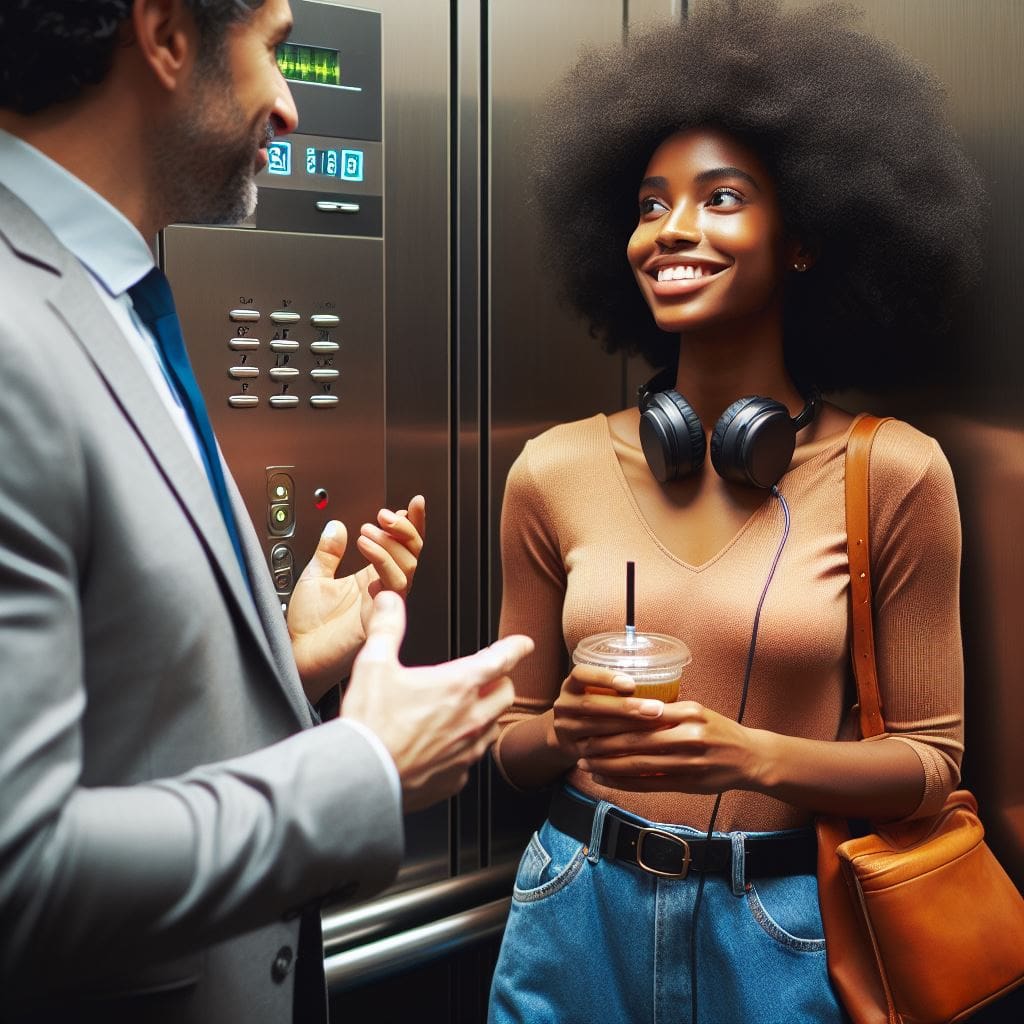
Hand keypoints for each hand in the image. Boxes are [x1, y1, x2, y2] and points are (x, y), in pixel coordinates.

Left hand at [289, 496, 425, 702]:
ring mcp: (383, 603)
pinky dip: (382, 560)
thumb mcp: (314, 577)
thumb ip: (328, 552)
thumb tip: (335, 526)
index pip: (401, 547)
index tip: (412, 503)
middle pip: (413, 554)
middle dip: (406, 528)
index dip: (411, 524)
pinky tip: (364, 545)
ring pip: (408, 566)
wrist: (296, 657)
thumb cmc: (306, 629)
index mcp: (372, 579)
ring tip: (367, 531)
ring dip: (390, 542)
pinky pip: (394, 584)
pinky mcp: (380, 616)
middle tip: (386, 514)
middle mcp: (383, 590)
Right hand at [342, 592, 534, 811]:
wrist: (362, 777)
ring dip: (485, 716)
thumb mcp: (375, 664)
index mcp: (457, 685)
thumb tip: (389, 601)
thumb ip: (387, 627)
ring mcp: (466, 751)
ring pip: (493, 728)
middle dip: (499, 682)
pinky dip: (463, 749)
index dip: (516, 648)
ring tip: (464, 711)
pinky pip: (471, 759)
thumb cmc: (371, 724)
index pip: (501, 659)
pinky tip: (443, 746)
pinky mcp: (456, 778)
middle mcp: (470, 719)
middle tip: (486, 678)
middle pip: (505, 694)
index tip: (524, 644)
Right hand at [549, 664, 666, 764]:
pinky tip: (644, 749)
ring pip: (596, 731)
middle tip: (656, 709)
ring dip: (628, 730)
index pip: (581, 674)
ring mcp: (567, 730)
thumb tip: (663, 679)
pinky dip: (622, 751)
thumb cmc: (593, 705)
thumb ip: (618, 686)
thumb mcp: (595, 690)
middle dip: (625, 708)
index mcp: (570, 685)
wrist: (565, 736)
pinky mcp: (575, 752)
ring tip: (657, 728)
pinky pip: (599, 753)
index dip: (604, 677)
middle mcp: (564, 706)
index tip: (632, 684)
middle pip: (590, 705)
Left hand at [576, 700, 763, 793]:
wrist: (751, 757)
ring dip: (609, 766)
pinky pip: (650, 784)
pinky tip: (607, 780)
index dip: (613, 720)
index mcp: (687, 712)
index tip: (590, 721)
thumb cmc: (718, 730)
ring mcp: (689, 762)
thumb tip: (626, 710)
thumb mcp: (695, 711)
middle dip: (604, 745)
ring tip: (587, 765)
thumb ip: (665, 712)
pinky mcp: (689, 783)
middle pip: (637, 741)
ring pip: (640, 765)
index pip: (642, 715)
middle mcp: (688, 736)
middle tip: (581, 745)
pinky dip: (625, 783)